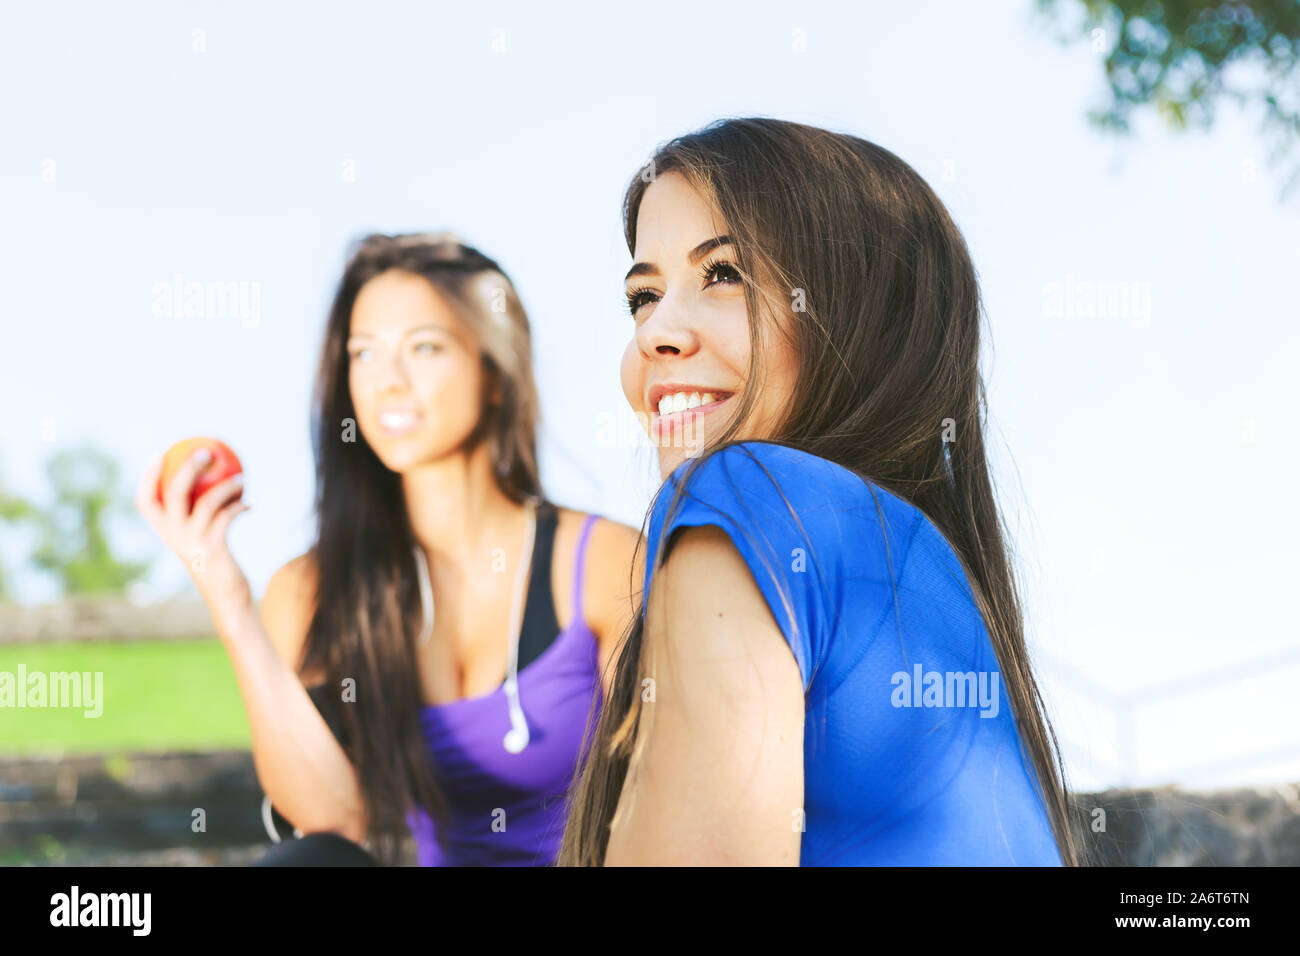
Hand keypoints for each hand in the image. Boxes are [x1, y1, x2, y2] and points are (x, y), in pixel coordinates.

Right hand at [135, 445, 251, 613]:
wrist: (226, 596)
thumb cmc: (215, 564)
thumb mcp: (200, 540)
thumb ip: (198, 518)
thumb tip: (208, 483)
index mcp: (164, 533)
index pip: (145, 502)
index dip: (148, 477)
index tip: (160, 453)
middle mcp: (173, 536)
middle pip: (174, 492)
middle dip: (188, 467)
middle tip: (207, 452)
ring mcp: (192, 542)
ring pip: (207, 501)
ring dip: (227, 486)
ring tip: (242, 479)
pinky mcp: (213, 547)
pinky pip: (227, 515)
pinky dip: (239, 505)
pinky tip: (249, 503)